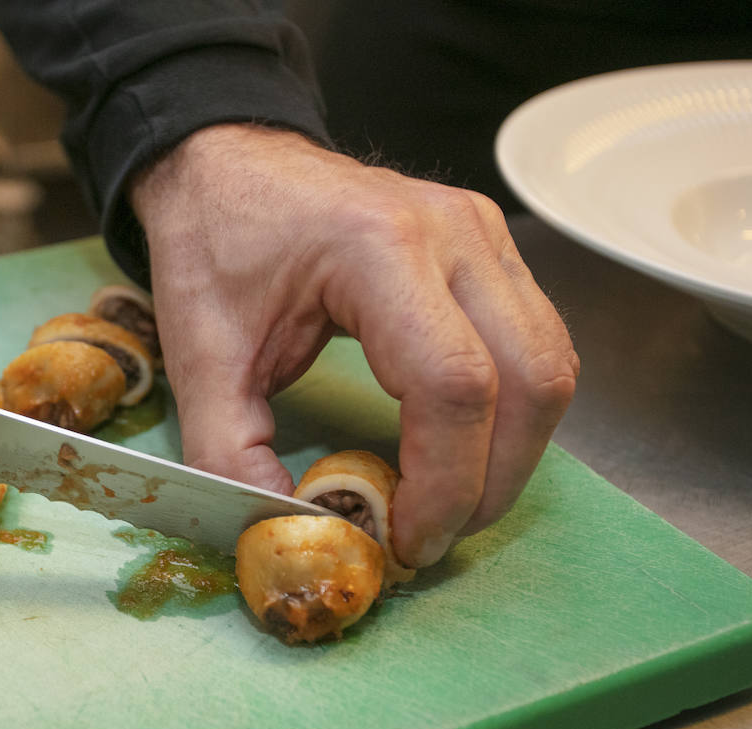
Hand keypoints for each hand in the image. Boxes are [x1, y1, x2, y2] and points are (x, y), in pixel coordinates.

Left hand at [130, 124, 577, 567]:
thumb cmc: (214, 243)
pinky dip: (512, 412)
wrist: (225, 165)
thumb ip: (229, 453)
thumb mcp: (201, 355)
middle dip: (491, 482)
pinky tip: (459, 448)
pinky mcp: (490, 250)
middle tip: (431, 537)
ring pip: (550, 365)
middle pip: (530, 381)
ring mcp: (482, 235)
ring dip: (513, 453)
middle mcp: (453, 233)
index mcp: (377, 248)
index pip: (455, 385)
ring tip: (447, 502)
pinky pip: (536, 344)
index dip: (445, 483)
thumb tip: (288, 534)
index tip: (405, 540)